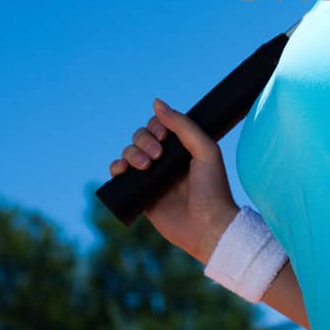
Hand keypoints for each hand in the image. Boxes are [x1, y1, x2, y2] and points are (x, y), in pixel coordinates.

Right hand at [108, 98, 237, 260]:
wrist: (208, 226)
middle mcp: (166, 160)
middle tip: (158, 156)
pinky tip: (122, 169)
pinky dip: (116, 167)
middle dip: (144, 140)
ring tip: (146, 166)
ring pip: (129, 153)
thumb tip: (156, 102)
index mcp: (182, 147)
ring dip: (132, 153)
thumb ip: (182, 125)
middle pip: (141, 137)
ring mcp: (152, 177)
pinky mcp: (141, 195)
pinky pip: (120, 175)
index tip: (164, 137)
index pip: (159, 126)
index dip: (156, 126)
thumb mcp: (205, 149)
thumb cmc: (213, 189)